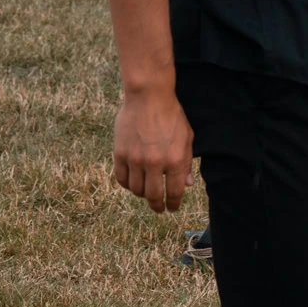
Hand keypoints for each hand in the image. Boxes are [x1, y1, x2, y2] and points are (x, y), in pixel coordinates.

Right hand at [113, 85, 193, 213]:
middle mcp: (155, 163)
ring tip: (147, 193)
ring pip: (136, 189)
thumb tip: (187, 185)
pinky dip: (127, 185)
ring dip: (142, 195)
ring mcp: (135, 159)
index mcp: (175, 159)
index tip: (172, 208)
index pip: (174, 192)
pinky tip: (133, 184)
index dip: (173, 203)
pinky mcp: (120, 154)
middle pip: (153, 196)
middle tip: (159, 208)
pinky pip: (121, 178)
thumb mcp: (187, 138)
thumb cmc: (172, 116)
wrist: (149, 97)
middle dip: (157, 205)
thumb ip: (186, 163)